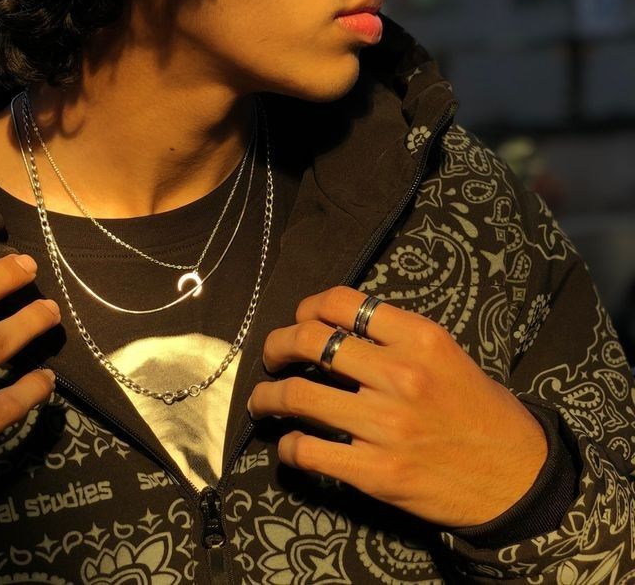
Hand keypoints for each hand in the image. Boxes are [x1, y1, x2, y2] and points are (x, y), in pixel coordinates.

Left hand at [247, 285, 548, 528]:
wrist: (518, 478)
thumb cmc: (480, 411)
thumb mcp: (446, 354)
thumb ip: (395, 338)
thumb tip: (335, 329)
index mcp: (419, 338)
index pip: (341, 302)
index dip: (307, 306)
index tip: (299, 319)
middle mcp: (399, 374)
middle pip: (309, 341)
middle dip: (276, 345)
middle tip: (270, 357)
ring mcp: (386, 425)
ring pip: (298, 396)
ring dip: (268, 397)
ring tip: (263, 402)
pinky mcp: (377, 473)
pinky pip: (309, 451)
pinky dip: (290, 447)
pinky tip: (292, 445)